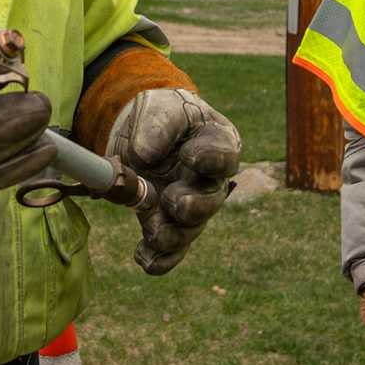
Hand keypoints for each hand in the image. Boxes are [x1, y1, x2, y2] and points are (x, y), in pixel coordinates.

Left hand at [106, 87, 241, 274]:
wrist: (139, 134)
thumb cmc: (159, 115)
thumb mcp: (157, 106)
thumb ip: (157, 124)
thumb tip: (145, 157)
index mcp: (217, 143)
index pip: (225, 155)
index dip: (211, 160)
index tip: (189, 155)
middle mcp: (209, 180)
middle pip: (211, 201)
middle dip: (193, 206)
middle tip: (172, 200)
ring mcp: (190, 206)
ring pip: (191, 229)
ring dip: (173, 235)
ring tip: (154, 232)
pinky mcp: (167, 224)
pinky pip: (170, 250)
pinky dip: (159, 259)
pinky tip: (143, 257)